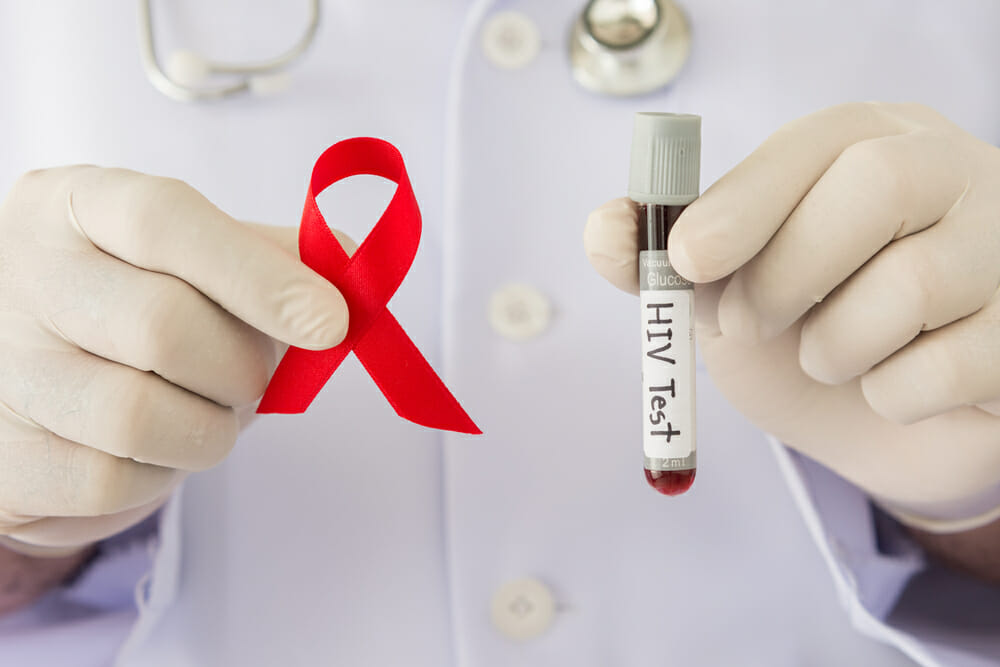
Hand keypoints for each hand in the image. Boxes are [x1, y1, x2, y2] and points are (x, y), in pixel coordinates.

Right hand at [0, 166, 349, 551]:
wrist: (33, 381)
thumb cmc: (133, 307)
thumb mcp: (194, 259)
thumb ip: (273, 256)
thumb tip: (355, 266)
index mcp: (76, 206)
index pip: (165, 221)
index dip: (259, 275)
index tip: (331, 322)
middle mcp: (23, 275)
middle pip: (162, 325)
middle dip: (241, 368)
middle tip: (254, 378)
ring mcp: (4, 368)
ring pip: (138, 415)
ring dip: (208, 429)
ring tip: (204, 413)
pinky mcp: (3, 458)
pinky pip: (111, 480)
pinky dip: (162, 476)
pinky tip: (156, 450)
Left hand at [586, 103, 999, 531]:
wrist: (887, 420)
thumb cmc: (804, 329)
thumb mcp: (728, 291)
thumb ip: (664, 261)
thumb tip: (603, 228)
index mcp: (873, 144)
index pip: (817, 142)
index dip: (744, 200)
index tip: (684, 260)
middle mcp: (955, 174)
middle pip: (877, 186)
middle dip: (785, 270)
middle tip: (744, 325)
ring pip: (914, 283)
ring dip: (834, 345)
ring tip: (829, 355)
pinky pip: (948, 368)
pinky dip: (891, 397)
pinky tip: (895, 387)